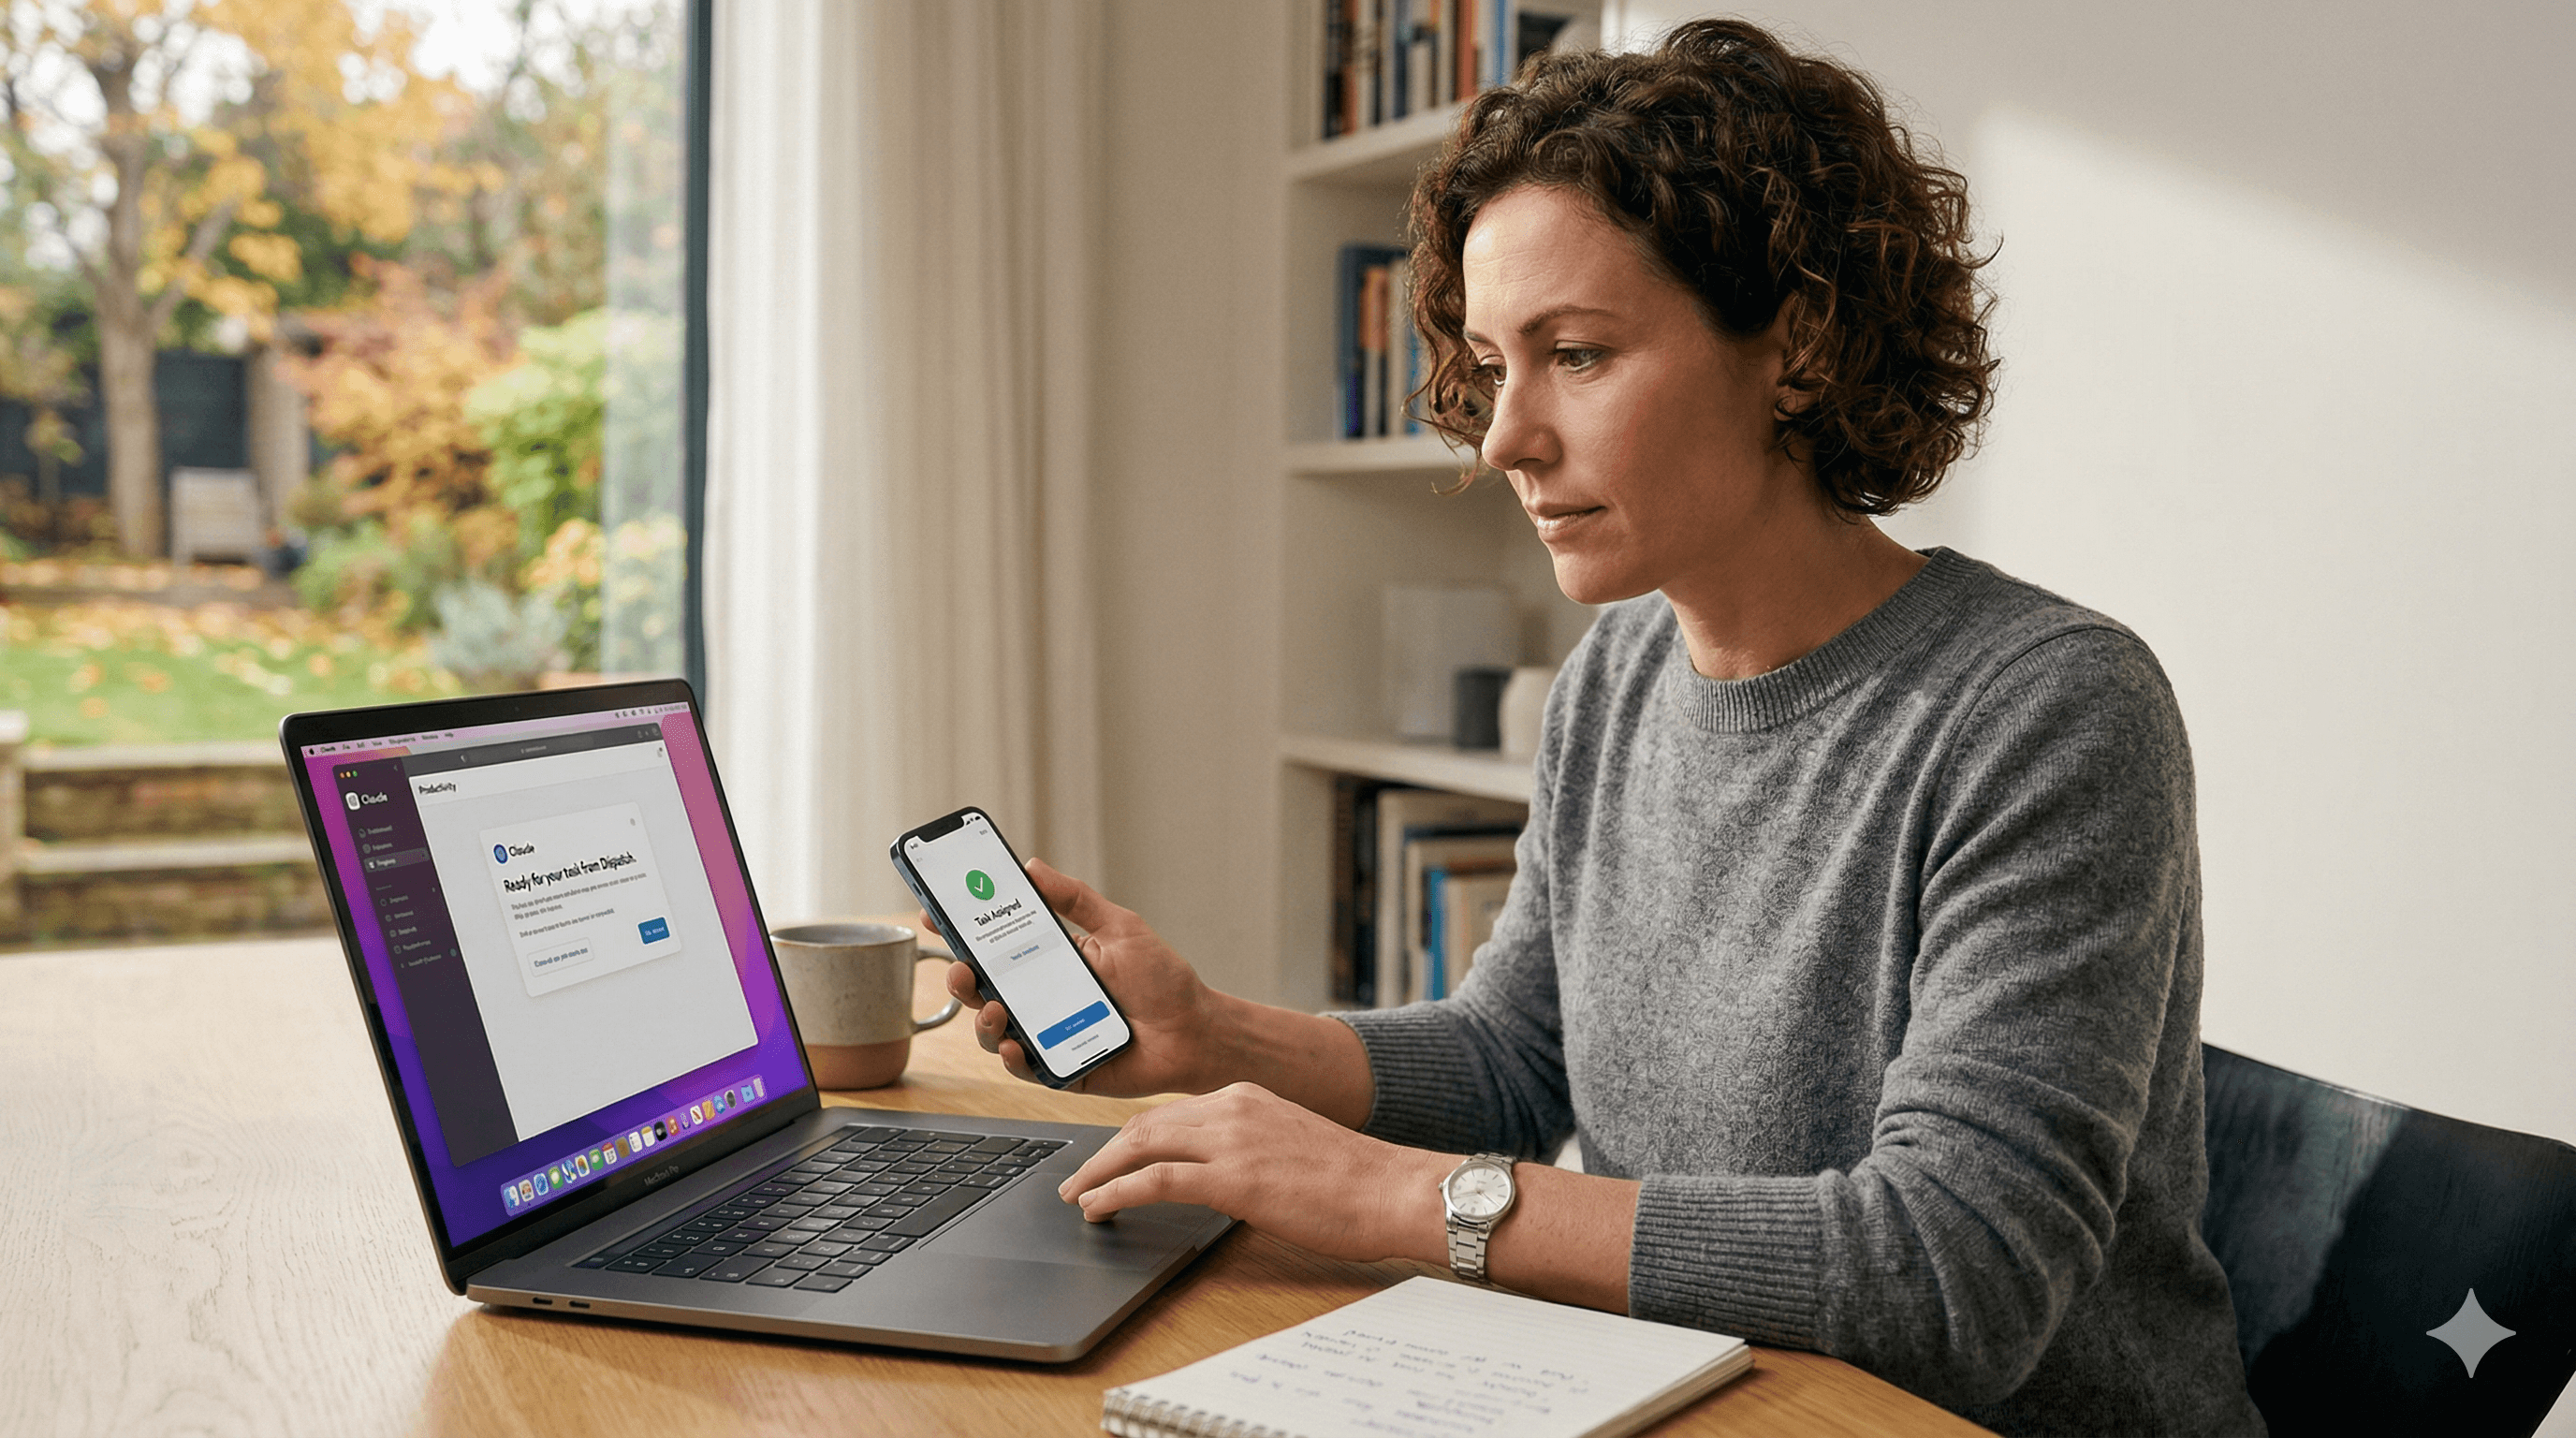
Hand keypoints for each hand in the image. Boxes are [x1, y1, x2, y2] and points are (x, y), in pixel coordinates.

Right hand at [935, 857, 1220, 1096]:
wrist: (1195, 1032)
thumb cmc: (1162, 981)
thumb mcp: (1119, 927)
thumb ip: (1075, 899)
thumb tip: (1032, 866)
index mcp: (1050, 961)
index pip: (994, 946)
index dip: (960, 933)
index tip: (934, 914)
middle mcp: (1042, 998)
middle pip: (982, 989)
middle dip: (959, 977)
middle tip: (960, 967)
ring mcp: (1047, 1034)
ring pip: (993, 1030)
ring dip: (982, 1020)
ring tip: (994, 1008)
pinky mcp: (1060, 1068)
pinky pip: (1024, 1066)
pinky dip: (1013, 1055)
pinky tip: (1016, 1044)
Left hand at [1058, 1082, 1449, 1263]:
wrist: (1392, 1189)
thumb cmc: (1355, 1179)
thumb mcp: (1291, 1143)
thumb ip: (1250, 1147)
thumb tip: (1219, 1175)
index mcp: (1247, 1096)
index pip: (1170, 1112)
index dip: (1132, 1137)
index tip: (1111, 1156)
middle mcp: (1233, 1106)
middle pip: (1144, 1123)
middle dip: (1103, 1152)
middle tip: (1077, 1179)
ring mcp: (1231, 1139)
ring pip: (1141, 1144)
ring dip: (1099, 1172)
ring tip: (1077, 1196)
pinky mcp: (1233, 1178)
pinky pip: (1156, 1180)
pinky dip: (1118, 1192)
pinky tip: (1099, 1208)